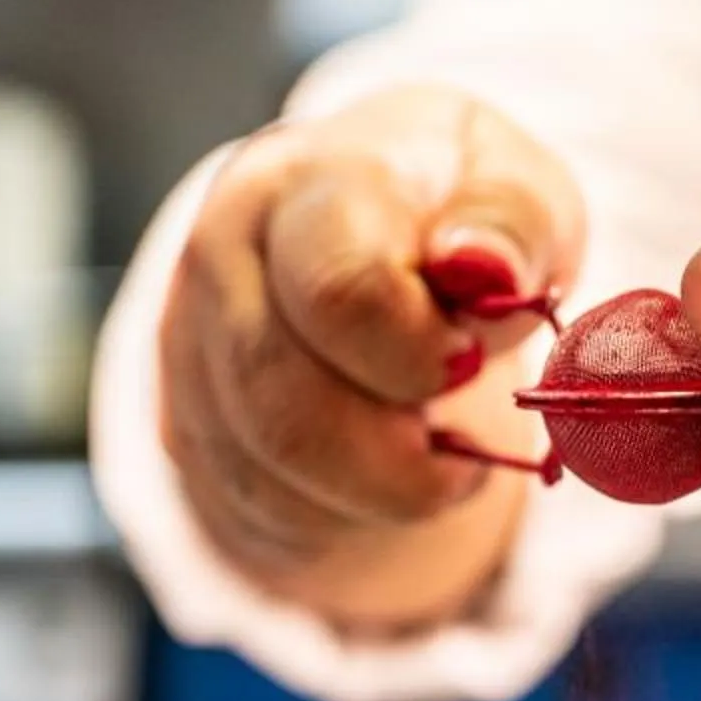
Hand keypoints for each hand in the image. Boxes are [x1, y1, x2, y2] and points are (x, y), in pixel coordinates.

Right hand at [159, 86, 585, 612]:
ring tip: (436, 455)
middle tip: (468, 453)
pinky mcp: (182, 415)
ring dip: (373, 497)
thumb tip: (485, 267)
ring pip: (265, 475)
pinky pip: (252, 508)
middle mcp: (222, 254)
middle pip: (286, 410)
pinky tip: (380, 470)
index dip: (419, 357)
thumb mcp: (517, 190)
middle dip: (398, 464)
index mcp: (310, 183)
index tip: (473, 363)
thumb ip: (513, 226)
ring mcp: (186, 339)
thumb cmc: (459, 209)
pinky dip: (336, 517)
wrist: (384, 218)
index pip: (340, 293)